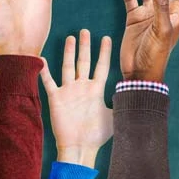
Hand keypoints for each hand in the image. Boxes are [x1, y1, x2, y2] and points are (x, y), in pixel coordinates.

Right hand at [39, 30, 112, 166]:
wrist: (80, 147)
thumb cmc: (98, 135)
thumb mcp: (115, 116)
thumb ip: (121, 101)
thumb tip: (136, 91)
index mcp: (96, 90)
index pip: (101, 66)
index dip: (104, 52)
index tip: (107, 38)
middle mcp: (82, 88)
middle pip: (84, 62)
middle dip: (85, 46)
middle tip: (85, 30)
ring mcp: (69, 92)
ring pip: (68, 67)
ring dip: (69, 53)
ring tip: (71, 38)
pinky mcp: (56, 99)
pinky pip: (49, 82)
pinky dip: (45, 71)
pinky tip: (42, 59)